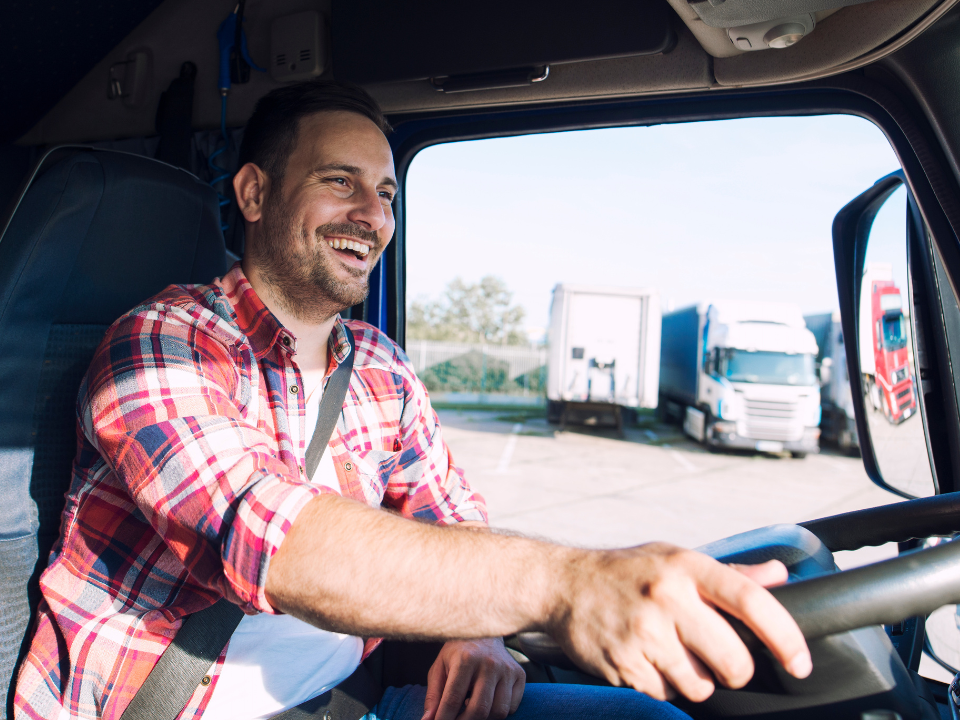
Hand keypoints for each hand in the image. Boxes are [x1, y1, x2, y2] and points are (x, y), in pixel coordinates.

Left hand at [422, 638, 525, 719]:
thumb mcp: (440, 668)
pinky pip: (511, 707)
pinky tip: (487, 701)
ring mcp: (507, 669)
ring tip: (471, 709)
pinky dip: (498, 712)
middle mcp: (489, 663)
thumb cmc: (458, 652)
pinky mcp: (520, 674)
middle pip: (478, 709)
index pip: (453, 699)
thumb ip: (433, 696)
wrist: (484, 631)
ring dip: (483, 719)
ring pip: (498, 711)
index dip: (444, 719)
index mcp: (465, 659)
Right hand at [549, 544, 810, 702]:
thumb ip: (730, 573)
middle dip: (733, 670)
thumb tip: (780, 574)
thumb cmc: (626, 571)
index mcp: (686, 566)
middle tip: (715, 656)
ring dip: (693, 679)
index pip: (751, 602)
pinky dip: (661, 684)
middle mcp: (667, 597)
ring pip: (701, 685)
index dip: (785, 637)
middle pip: (734, 661)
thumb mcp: (675, 558)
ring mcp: (644, 633)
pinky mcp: (624, 664)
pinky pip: (665, 693)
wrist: (563, 584)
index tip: (799, 662)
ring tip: (669, 651)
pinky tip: (644, 658)